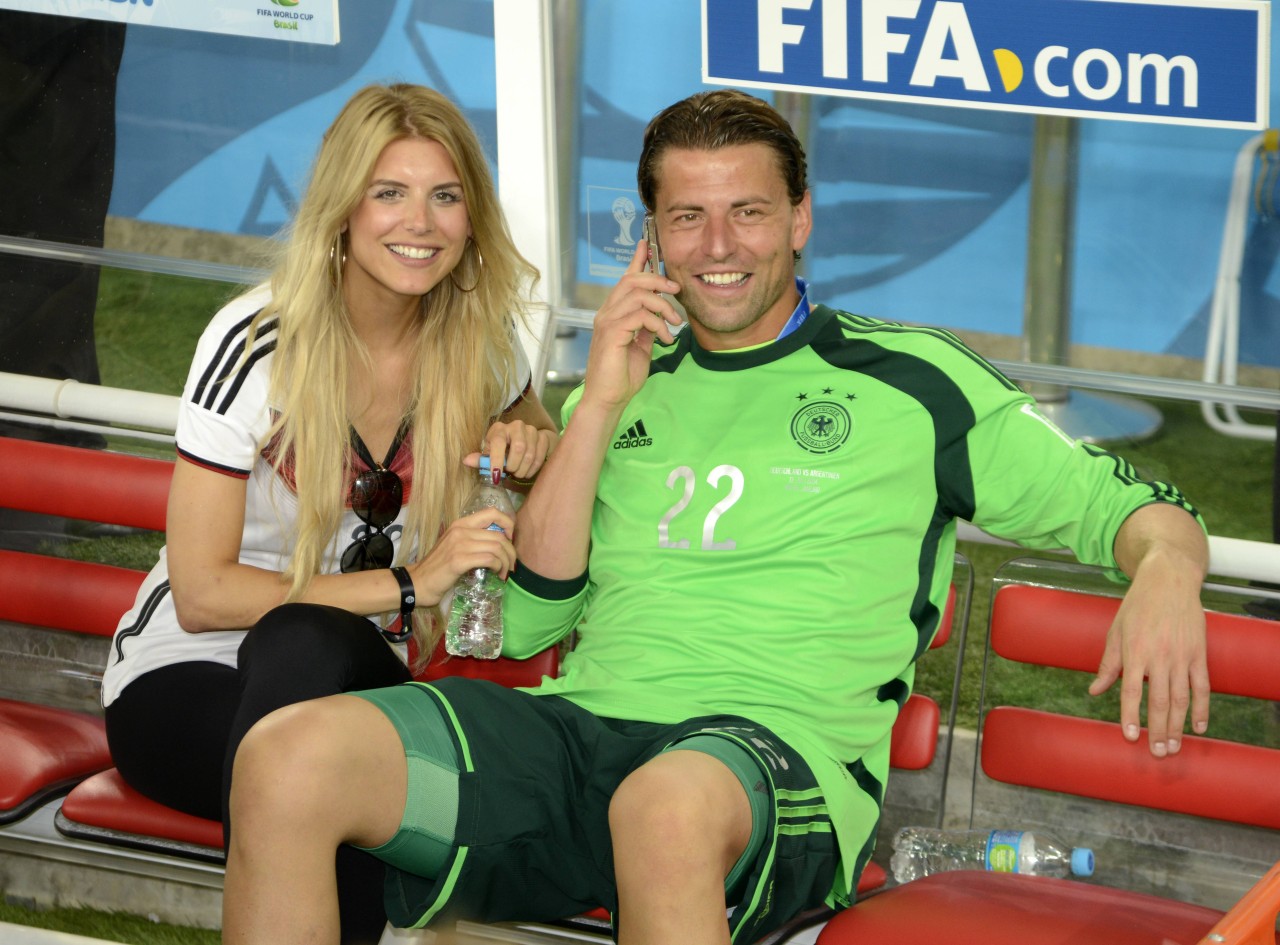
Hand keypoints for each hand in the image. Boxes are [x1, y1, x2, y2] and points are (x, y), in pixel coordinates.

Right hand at [407, 506, 516, 606]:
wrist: (418, 582)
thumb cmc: (439, 567)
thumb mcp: (456, 546)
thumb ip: (474, 540)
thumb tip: (500, 544)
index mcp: (461, 523)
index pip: (492, 512)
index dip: (508, 524)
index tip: (510, 541)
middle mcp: (461, 529)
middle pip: (499, 534)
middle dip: (511, 551)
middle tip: (511, 565)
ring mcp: (459, 544)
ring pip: (497, 546)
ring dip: (506, 562)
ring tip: (504, 572)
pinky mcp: (459, 560)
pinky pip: (489, 559)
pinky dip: (498, 567)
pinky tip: (497, 574)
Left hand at [465, 419, 556, 482]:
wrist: (526, 442)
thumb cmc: (504, 450)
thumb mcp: (491, 454)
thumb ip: (481, 460)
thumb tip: (466, 461)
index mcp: (499, 429)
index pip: (498, 442)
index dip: (497, 460)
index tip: (496, 476)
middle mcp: (516, 426)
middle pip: (518, 448)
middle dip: (513, 466)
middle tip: (511, 473)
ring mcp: (531, 430)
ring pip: (530, 454)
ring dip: (523, 469)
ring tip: (518, 473)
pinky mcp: (543, 436)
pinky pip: (540, 455)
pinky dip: (533, 468)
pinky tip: (527, 472)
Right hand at [581, 239, 682, 413]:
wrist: (608, 399)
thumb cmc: (622, 376)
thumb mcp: (641, 346)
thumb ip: (647, 328)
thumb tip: (660, 315)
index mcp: (613, 313)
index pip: (625, 280)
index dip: (637, 260)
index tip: (647, 244)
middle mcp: (607, 313)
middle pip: (632, 280)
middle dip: (658, 280)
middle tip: (677, 290)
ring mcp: (607, 321)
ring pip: (638, 295)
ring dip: (664, 306)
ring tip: (676, 323)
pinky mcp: (612, 333)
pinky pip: (640, 315)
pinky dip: (659, 324)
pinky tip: (666, 338)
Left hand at [1088, 560, 1210, 756]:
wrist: (1168, 581)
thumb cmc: (1137, 607)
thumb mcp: (1115, 632)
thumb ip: (1107, 665)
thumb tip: (1094, 691)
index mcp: (1134, 651)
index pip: (1130, 691)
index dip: (1130, 715)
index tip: (1130, 737)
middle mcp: (1159, 657)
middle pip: (1159, 701)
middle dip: (1158, 730)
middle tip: (1156, 754)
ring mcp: (1182, 656)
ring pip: (1182, 699)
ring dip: (1178, 726)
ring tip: (1174, 747)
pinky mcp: (1199, 654)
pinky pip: (1203, 687)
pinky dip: (1203, 708)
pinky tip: (1199, 727)